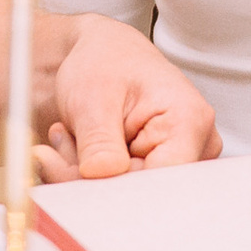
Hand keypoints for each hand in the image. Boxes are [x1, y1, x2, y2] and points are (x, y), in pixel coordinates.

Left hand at [34, 14, 220, 180]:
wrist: (101, 55)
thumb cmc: (105, 62)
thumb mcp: (94, 96)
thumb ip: (100, 140)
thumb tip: (102, 176)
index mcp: (189, 120)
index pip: (162, 180)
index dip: (118, 186)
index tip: (78, 171)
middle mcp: (194, 145)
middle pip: (144, 192)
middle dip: (93, 180)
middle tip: (56, 153)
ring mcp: (178, 160)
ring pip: (127, 194)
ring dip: (87, 176)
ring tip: (68, 138)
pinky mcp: (157, 170)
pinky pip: (121, 190)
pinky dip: (91, 176)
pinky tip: (75, 147)